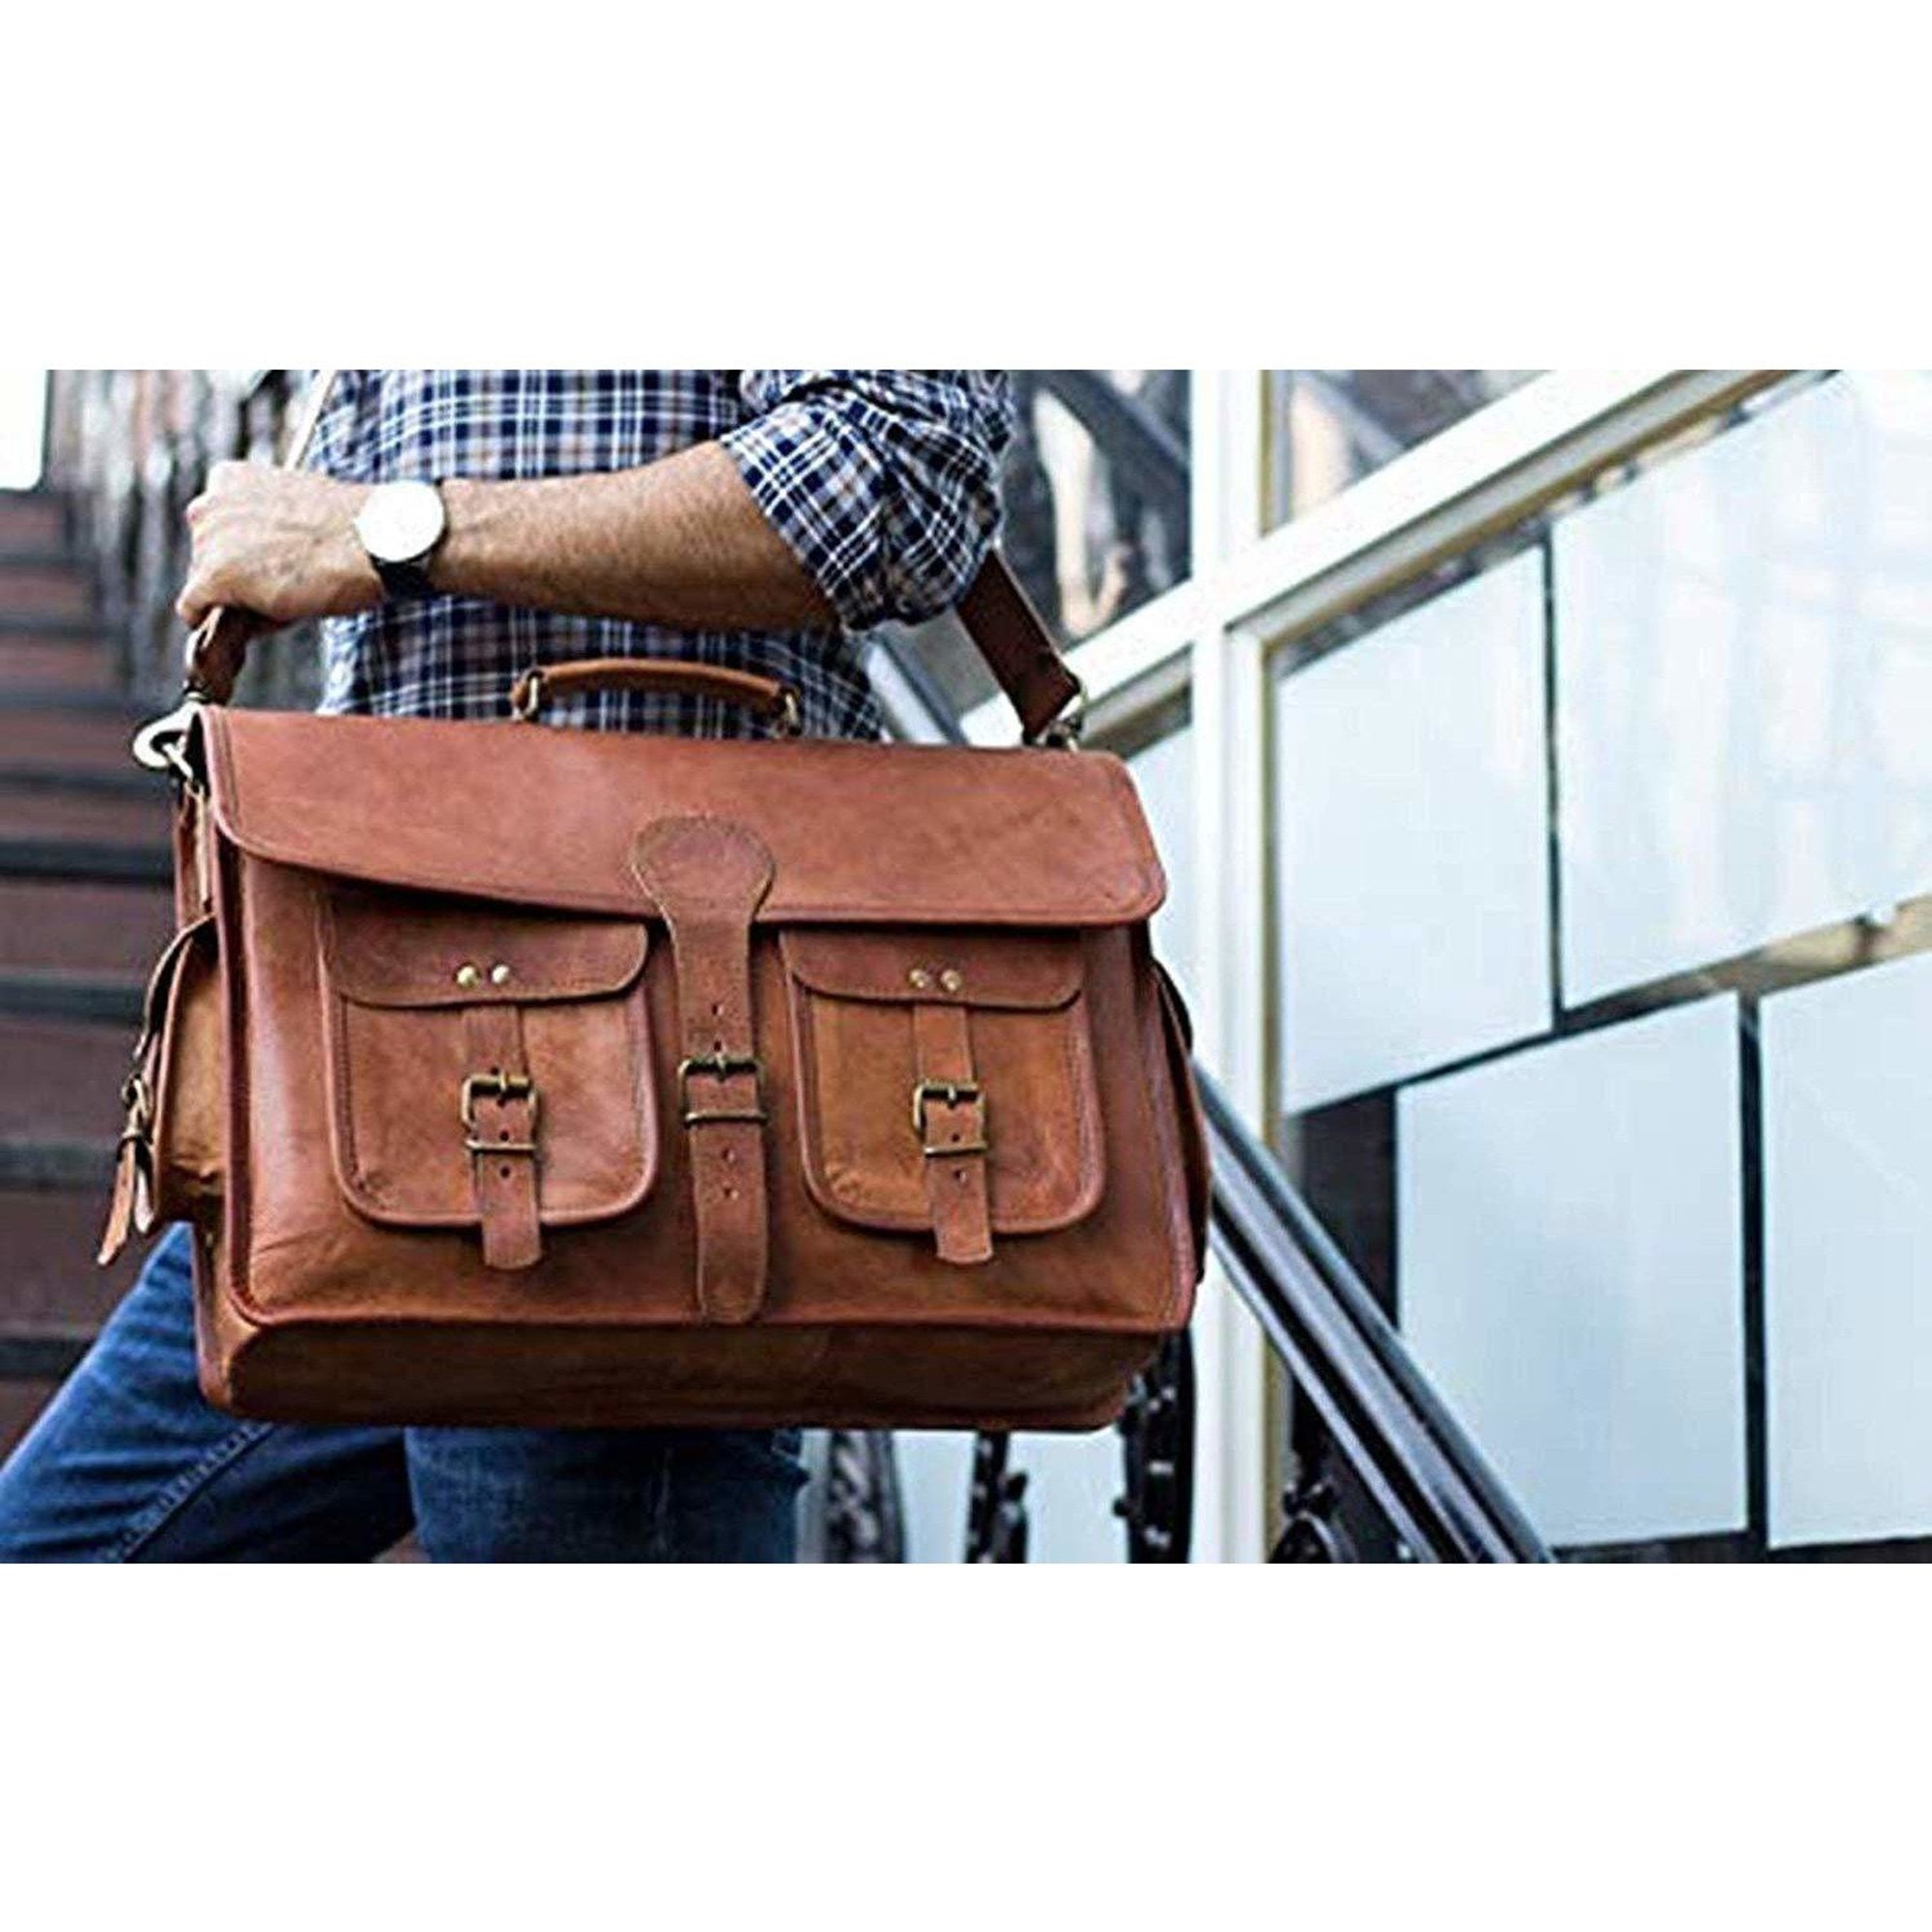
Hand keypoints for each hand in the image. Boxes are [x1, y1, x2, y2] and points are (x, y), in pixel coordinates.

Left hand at [177, 463, 380, 632]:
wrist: (370, 542)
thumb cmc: (350, 527)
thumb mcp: (298, 509)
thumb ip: (266, 526)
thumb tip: (253, 568)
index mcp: (229, 479)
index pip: (216, 522)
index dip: (242, 548)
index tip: (268, 559)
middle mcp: (209, 504)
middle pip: (206, 552)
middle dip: (235, 571)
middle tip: (277, 584)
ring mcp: (208, 541)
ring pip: (203, 581)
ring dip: (233, 595)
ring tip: (279, 598)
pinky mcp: (213, 577)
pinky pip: (193, 608)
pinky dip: (206, 619)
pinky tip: (232, 625)